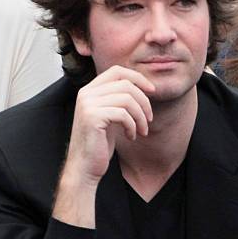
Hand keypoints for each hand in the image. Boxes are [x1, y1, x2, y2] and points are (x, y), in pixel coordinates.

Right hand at [52, 66, 153, 227]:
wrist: (85, 167)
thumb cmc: (100, 144)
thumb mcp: (111, 117)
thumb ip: (119, 100)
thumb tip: (143, 87)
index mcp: (90, 90)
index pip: (117, 71)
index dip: (138, 78)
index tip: (152, 91)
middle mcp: (86, 93)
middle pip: (126, 84)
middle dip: (144, 102)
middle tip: (149, 119)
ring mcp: (88, 104)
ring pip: (128, 99)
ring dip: (141, 116)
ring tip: (142, 130)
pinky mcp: (92, 117)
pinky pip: (123, 114)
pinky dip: (133, 126)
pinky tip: (131, 136)